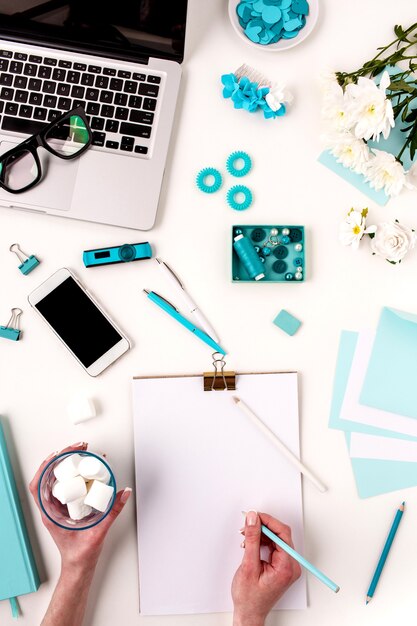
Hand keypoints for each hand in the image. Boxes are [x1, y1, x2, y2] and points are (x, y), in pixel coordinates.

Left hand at [29, 443, 131, 572]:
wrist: (79, 567)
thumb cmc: (81, 555)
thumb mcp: (98, 532)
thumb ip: (112, 512)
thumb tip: (123, 493)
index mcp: (51, 515)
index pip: (39, 486)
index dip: (45, 467)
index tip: (58, 455)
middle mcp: (51, 509)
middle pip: (48, 478)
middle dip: (61, 459)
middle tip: (77, 448)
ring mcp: (58, 508)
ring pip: (55, 480)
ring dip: (66, 465)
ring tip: (79, 453)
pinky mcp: (66, 508)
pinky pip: (65, 486)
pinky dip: (72, 475)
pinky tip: (82, 469)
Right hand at [232, 511, 300, 625]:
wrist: (249, 613)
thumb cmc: (249, 598)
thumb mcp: (248, 565)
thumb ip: (252, 539)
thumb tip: (253, 519)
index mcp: (286, 567)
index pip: (282, 534)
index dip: (268, 521)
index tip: (254, 516)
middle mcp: (291, 566)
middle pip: (280, 535)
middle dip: (263, 527)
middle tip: (247, 524)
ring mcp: (287, 566)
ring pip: (276, 539)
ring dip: (261, 534)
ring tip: (245, 536)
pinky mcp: (281, 566)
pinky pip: (274, 547)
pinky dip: (262, 542)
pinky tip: (251, 543)